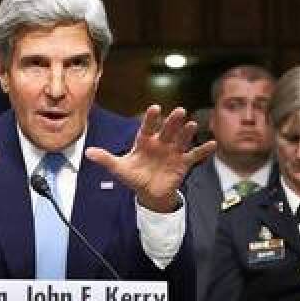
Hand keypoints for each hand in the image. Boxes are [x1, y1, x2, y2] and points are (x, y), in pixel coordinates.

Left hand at [85, 105, 216, 212]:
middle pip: (167, 130)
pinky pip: (194, 155)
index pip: (147, 127)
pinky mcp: (183, 163)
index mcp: (144, 141)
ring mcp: (173, 152)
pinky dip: (203, 150)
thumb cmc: (134, 176)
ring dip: (187, 132)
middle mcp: (160, 143)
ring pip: (181, 139)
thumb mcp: (119, 168)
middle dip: (173, 122)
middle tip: (179, 111)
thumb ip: (106, 159)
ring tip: (192, 125)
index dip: (151, 119)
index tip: (155, 108)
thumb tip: (87, 152)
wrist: (149, 192)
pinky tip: (212, 144)